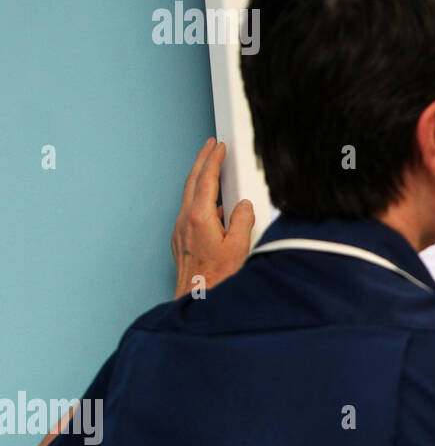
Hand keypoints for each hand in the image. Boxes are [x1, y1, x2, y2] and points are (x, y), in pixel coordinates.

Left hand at [171, 138, 254, 298]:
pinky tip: (211, 202)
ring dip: (199, 177)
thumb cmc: (218, 279)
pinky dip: (199, 197)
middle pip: (192, 182)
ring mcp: (181, 230)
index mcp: (200, 218)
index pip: (206, 180)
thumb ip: (242, 220)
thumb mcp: (239, 247)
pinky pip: (189, 210)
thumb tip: (242, 206)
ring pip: (188, 195)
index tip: (218, 147)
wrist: (198, 300)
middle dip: (201, 160)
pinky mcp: (181, 239)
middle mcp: (186, 221)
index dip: (213, 160)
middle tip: (209, 145)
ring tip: (209, 167)